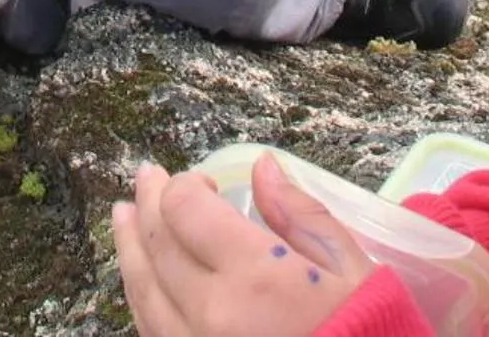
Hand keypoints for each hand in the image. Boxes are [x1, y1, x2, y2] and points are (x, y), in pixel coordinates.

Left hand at [111, 155, 374, 336]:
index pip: (187, 210)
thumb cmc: (365, 331)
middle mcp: (211, 312)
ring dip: (129, 247)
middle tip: (147, 179)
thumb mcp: (350, 270)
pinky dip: (141, 295)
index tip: (201, 183)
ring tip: (123, 217)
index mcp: (254, 275)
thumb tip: (263, 167)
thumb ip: (300, 215)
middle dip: (150, 205)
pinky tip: (141, 276)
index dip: (185, 186)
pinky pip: (152, 330)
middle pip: (159, 244)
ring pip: (143, 289)